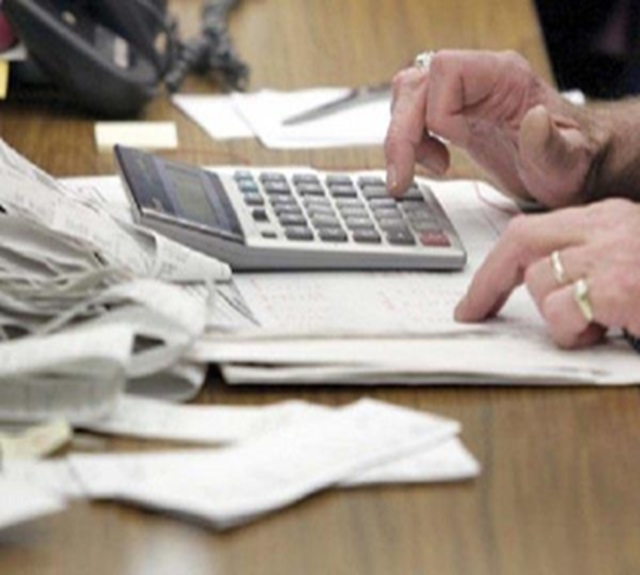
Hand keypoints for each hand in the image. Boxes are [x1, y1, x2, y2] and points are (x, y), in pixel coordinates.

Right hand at [384, 50, 606, 207]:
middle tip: (401, 178)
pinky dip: (411, 143)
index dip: (436, 112)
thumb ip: (550, 144)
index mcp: (505, 77)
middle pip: (415, 85)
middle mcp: (480, 80)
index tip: (447, 151)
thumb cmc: (573, 163)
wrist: (573, 170)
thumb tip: (534, 119)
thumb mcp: (568, 163)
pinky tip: (433, 164)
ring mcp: (465, 96)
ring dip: (402, 138)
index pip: (445, 71)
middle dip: (401, 134)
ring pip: (408, 98)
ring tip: (415, 171)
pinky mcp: (457, 115)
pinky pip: (415, 116)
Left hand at [455, 199, 639, 346]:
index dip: (497, 264)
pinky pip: (560, 311)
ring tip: (594, 327)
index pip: (533, 231)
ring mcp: (611, 254)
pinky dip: (572, 332)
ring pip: (538, 280)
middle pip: (520, 240)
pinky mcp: (617, 286)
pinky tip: (605, 333)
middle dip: (489, 281)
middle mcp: (606, 227)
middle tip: (472, 310)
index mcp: (608, 219)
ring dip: (555, 315)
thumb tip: (543, 284)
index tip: (477, 295)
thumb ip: (589, 262)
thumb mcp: (631, 260)